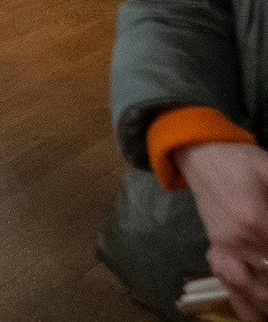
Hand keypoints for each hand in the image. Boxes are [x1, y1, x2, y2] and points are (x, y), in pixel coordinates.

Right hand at [184, 141, 267, 320]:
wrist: (199, 154)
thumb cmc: (239, 159)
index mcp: (256, 221)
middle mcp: (238, 241)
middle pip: (267, 279)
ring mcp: (224, 247)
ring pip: (248, 289)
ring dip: (264, 299)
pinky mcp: (216, 247)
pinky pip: (228, 281)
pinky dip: (242, 300)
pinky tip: (255, 308)